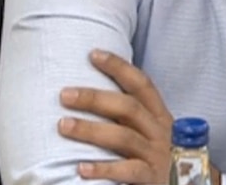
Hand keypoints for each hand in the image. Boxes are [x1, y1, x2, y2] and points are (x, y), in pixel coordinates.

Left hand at [58, 49, 174, 182]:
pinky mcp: (153, 178)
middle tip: (65, 94)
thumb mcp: (155, 132)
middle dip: (95, 98)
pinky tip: (81, 168)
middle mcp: (160, 131)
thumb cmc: (162, 156)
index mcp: (160, 116)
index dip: (119, 67)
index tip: (93, 54)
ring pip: (124, 137)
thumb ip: (135, 117)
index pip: (141, 84)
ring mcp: (157, 155)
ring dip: (91, 130)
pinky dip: (104, 169)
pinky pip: (128, 171)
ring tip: (63, 126)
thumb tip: (95, 96)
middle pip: (128, 108)